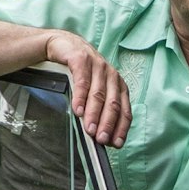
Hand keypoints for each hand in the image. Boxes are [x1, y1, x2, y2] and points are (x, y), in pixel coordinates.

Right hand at [46, 31, 129, 146]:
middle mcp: (112, 76)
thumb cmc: (81, 72)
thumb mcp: (94, 90)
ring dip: (94, 114)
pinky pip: (83, 81)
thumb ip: (100, 108)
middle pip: (113, 104)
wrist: (64, 46)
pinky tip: (78, 110)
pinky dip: (80, 97)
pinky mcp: (82, 59)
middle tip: (100, 139)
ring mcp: (98, 66)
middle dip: (107, 124)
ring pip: (98, 95)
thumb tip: (101, 135)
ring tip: (88, 129)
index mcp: (118, 86)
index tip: (116, 143)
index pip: (124, 111)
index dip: (121, 128)